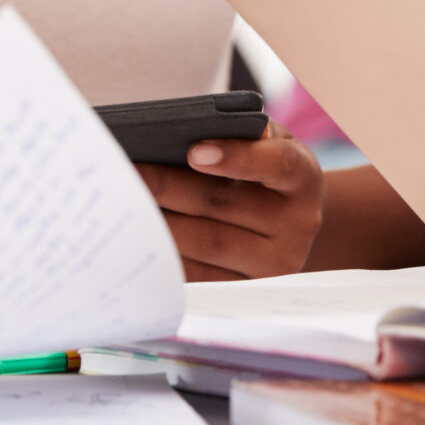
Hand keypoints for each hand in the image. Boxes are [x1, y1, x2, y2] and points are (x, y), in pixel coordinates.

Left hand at [138, 125, 325, 280]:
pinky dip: (166, 258)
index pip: (276, 164)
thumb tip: (196, 133)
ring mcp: (277, 264)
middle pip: (224, 204)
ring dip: (159, 224)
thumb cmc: (266, 174)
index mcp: (303, 178)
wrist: (292, 229)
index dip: (236, 157)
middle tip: (125, 173)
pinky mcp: (249, 290)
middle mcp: (298, 223)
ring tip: (120, 206)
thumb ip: (245, 134)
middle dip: (168, 187)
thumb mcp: (270, 145)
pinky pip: (200, 276)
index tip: (192, 150)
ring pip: (207, 243)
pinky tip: (135, 240)